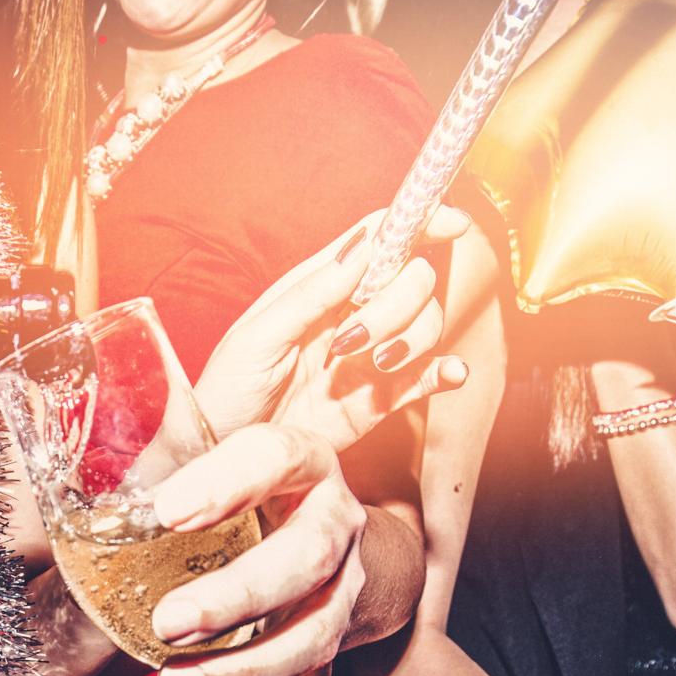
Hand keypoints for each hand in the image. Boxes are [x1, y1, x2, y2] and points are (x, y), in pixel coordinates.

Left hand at [146, 422, 364, 675]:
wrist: (319, 516)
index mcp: (303, 462)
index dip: (227, 483)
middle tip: (170, 620)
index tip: (168, 511)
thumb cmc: (244, 481)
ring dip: (245, 668)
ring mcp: (339, 589)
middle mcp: (334, 523)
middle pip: (305, 558)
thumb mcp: (210, 450)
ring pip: (312, 634)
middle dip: (238, 596)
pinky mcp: (330, 644)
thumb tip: (86, 455)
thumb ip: (163, 454)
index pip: (276, 458)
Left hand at [195, 205, 471, 446]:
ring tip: (373, 366)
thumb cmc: (227, 390)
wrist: (225, 454)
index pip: (378, 240)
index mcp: (319, 287)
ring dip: (412, 338)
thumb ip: (311, 294)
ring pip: (424, 325)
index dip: (418, 222)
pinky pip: (427, 379)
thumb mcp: (257, 337)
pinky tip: (450, 374)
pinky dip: (446, 373)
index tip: (451, 222)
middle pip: (411, 282)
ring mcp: (368, 356)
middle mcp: (351, 315)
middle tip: (355, 339)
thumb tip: (362, 247)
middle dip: (399, 302)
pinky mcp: (379, 399)